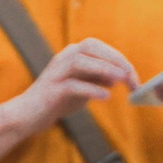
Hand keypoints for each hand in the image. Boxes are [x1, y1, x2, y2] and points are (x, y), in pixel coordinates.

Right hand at [17, 38, 136, 129]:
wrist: (28, 115)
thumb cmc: (56, 101)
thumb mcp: (82, 88)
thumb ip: (97, 79)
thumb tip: (117, 77)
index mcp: (71, 55)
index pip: (98, 47)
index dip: (118, 58)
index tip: (134, 76)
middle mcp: (62, 59)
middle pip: (90, 47)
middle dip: (113, 59)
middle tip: (130, 76)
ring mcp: (55, 73)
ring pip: (79, 61)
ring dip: (102, 68)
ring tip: (121, 80)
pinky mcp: (51, 90)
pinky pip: (71, 85)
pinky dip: (90, 89)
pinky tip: (105, 97)